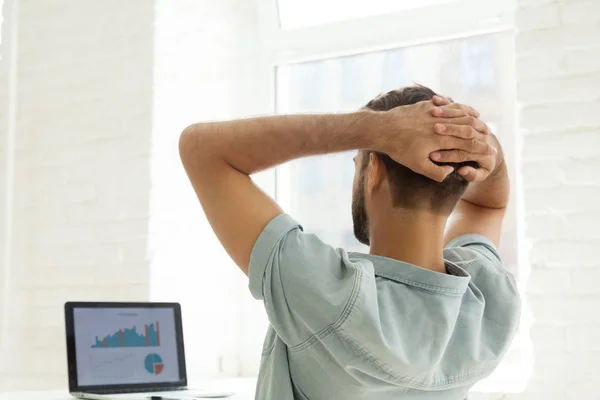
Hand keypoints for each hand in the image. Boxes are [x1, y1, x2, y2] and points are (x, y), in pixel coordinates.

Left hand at [379, 98, 495, 181]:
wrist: (382, 129)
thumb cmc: (399, 149)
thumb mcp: (418, 166)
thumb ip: (437, 172)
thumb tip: (452, 171)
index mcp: (441, 139)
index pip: (468, 144)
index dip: (482, 148)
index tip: (492, 151)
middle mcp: (441, 124)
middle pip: (467, 126)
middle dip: (481, 131)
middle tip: (491, 135)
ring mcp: (433, 112)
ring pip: (459, 112)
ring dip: (471, 116)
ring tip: (480, 120)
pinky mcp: (425, 105)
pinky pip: (446, 104)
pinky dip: (457, 106)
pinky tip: (461, 107)